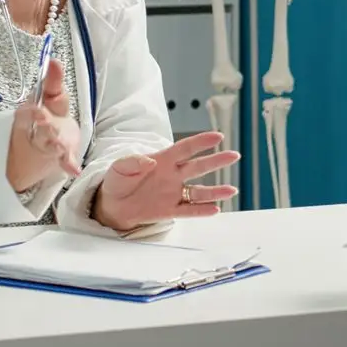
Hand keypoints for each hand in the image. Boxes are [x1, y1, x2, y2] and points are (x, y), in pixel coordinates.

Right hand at [5, 58, 80, 192]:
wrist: (37, 152)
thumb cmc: (46, 118)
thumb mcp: (49, 97)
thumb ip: (53, 81)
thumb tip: (54, 59)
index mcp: (34, 110)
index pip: (34, 104)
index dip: (38, 99)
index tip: (40, 94)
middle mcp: (40, 127)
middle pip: (41, 123)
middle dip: (42, 121)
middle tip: (42, 117)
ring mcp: (49, 143)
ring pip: (50, 142)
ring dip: (54, 142)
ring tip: (58, 144)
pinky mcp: (60, 155)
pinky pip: (64, 161)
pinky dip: (68, 165)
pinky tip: (74, 169)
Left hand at [93, 131, 240, 231]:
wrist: (112, 205)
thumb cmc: (117, 182)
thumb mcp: (118, 168)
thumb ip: (131, 163)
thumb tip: (149, 161)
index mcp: (162, 160)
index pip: (184, 149)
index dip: (201, 142)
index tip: (218, 136)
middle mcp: (172, 175)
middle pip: (198, 167)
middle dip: (216, 161)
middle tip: (234, 155)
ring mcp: (173, 193)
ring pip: (198, 191)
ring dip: (215, 191)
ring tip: (232, 190)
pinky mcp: (170, 210)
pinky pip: (188, 210)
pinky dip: (201, 211)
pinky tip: (215, 209)